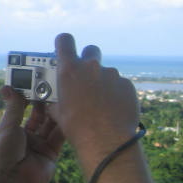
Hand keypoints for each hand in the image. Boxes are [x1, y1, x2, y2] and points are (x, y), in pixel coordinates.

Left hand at [0, 85, 64, 182]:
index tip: (36, 81)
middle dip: (45, 101)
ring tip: (63, 95)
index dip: (28, 95)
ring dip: (56, 111)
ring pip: (50, 124)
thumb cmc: (1, 155)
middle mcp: (26, 135)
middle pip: (38, 114)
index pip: (21, 107)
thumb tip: (9, 88)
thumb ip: (14, 108)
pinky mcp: (51, 153)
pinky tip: (69, 111)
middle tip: (53, 85)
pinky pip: (59, 137)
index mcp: (10, 128)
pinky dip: (64, 125)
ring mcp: (39, 144)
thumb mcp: (7, 128)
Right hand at [51, 33, 140, 175]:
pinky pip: (120, 84)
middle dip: (87, 60)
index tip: (63, 48)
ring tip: (100, 102)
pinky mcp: (127, 85)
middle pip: (90, 50)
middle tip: (84, 76)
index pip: (65, 40)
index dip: (64, 42)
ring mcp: (112, 75)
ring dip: (102, 81)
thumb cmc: (77, 127)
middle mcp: (91, 67)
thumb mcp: (57, 110)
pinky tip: (112, 108)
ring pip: (106, 72)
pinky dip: (116, 93)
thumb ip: (57, 96)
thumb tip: (54, 99)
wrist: (106, 141)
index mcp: (70, 70)